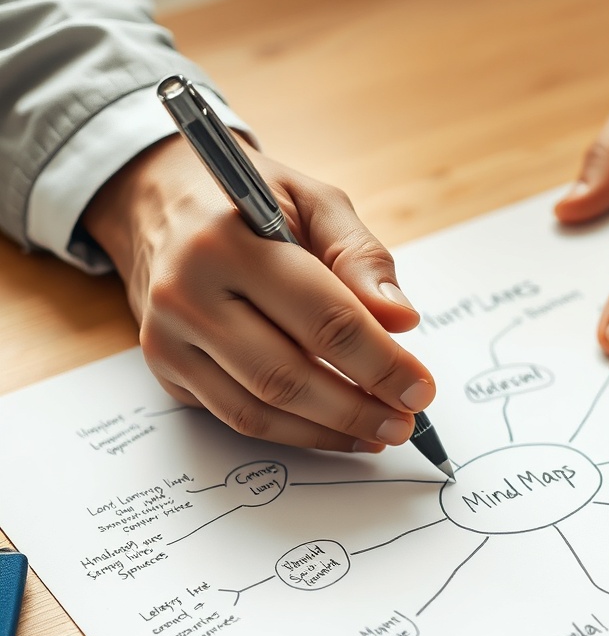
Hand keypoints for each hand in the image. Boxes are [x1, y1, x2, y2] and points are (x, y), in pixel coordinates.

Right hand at [84, 135, 432, 452]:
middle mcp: (186, 293)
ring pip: (260, 410)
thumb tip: (401, 320)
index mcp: (227, 241)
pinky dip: (295, 433)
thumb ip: (362, 258)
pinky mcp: (167, 370)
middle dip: (357, 408)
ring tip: (380, 431)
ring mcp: (168, 339)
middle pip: (287, 376)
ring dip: (329, 431)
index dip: (380, 363)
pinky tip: (336, 429)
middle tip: (406, 421)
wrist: (161, 206)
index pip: (322, 319)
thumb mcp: (314, 202)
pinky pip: (238, 418)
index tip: (420, 388)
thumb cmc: (251, 204)